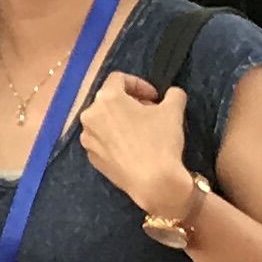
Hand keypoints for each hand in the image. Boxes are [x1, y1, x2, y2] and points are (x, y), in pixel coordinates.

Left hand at [73, 70, 197, 225]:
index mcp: (106, 98)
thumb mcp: (174, 111)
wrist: (153, 183)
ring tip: (142, 131)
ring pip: (104, 121)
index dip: (139, 84)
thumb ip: (173, 94)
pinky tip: (133, 149)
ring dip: (122, 120)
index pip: (119, 79)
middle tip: (151, 113)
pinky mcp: (92, 159)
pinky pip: (103, 141)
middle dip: (131, 103)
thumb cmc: (161, 141)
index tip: (155, 97)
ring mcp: (88, 139)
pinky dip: (116, 139)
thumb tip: (172, 94)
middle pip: (109, 100)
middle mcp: (90, 116)